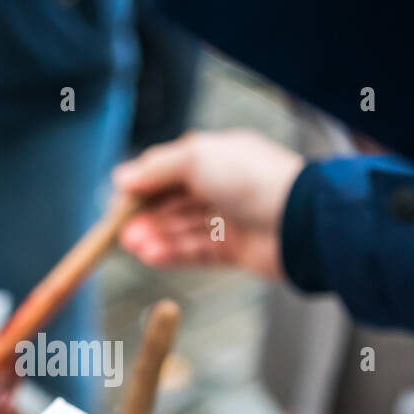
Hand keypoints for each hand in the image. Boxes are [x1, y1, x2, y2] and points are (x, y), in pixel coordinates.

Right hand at [114, 129, 303, 279]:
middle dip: (145, 216)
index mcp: (217, 156)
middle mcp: (222, 186)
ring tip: (132, 246)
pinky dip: (172, 254)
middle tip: (119, 231)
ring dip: (155, 236)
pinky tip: (150, 256)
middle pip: (172, 202)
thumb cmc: (252, 179)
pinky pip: (195, 251)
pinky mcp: (234, 249)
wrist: (298, 220)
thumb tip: (121, 177)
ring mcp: (229, 219)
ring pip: (181, 229)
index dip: (142, 186)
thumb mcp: (195, 158)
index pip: (169, 170)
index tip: (116, 202)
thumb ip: (155, 169)